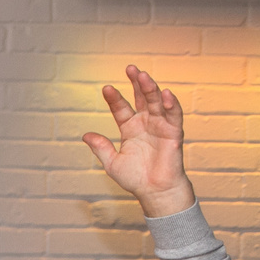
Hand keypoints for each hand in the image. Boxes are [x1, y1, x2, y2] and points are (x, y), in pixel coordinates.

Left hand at [85, 65, 194, 217]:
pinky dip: (171, 104)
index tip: (106, 88)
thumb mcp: (111, 162)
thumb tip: (85, 135)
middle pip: (141, 98)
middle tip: (130, 68)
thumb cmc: (135, 178)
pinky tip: (165, 93)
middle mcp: (146, 123)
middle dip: (136, 83)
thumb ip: (101, 147)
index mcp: (130, 128)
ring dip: (151, 89)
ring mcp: (160, 126)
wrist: (154, 191)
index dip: (115, 99)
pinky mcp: (174, 133)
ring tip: (143, 76)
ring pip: (156, 103)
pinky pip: (174, 115)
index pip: (121, 109)